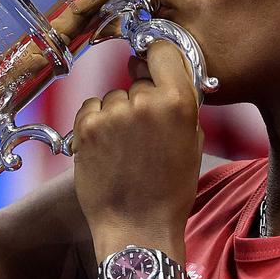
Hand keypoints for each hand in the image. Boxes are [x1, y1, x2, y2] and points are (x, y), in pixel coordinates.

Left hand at [72, 42, 202, 257]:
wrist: (137, 228)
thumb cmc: (169, 191)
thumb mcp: (193, 144)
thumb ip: (183, 107)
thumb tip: (166, 78)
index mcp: (178, 102)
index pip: (163, 51)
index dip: (157, 57)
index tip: (152, 64)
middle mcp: (144, 102)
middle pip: (138, 81)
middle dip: (141, 100)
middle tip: (143, 134)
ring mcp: (112, 114)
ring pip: (114, 97)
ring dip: (117, 115)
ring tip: (124, 149)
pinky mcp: (86, 127)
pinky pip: (91, 108)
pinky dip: (96, 123)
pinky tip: (107, 149)